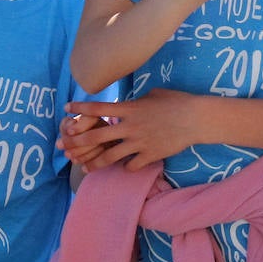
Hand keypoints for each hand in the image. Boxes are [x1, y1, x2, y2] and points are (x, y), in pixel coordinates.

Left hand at [59, 89, 199, 171]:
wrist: (196, 119)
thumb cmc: (177, 101)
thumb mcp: (153, 94)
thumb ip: (135, 101)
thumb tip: (126, 105)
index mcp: (131, 108)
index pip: (99, 108)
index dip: (80, 108)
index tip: (67, 108)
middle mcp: (131, 126)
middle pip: (97, 136)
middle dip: (78, 141)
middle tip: (65, 145)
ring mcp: (140, 143)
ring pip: (109, 157)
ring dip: (94, 163)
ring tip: (84, 167)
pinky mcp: (150, 155)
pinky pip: (130, 166)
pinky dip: (125, 167)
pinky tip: (123, 167)